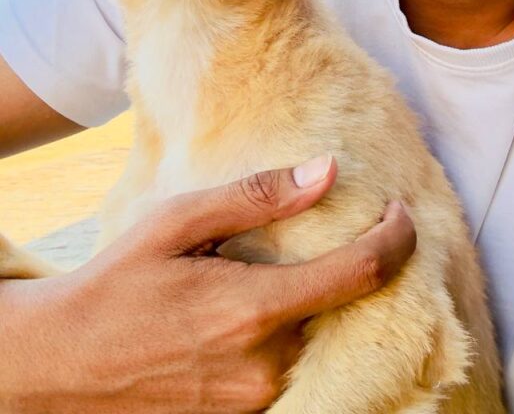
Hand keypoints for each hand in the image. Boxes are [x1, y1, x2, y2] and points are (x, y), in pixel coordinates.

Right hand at [0, 157, 415, 412]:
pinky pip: (292, 370)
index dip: (395, 240)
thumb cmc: (118, 281)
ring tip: (279, 271)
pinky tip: (261, 309)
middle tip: (333, 232)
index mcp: (252, 310)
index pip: (359, 275)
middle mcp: (264, 365)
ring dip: (317, 303)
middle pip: (343, 309)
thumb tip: (328, 172)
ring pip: (318, 340)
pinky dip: (294, 334)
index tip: (402, 214)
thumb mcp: (177, 221)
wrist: (62, 364)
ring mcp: (253, 401)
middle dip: (350, 267)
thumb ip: (256, 197)